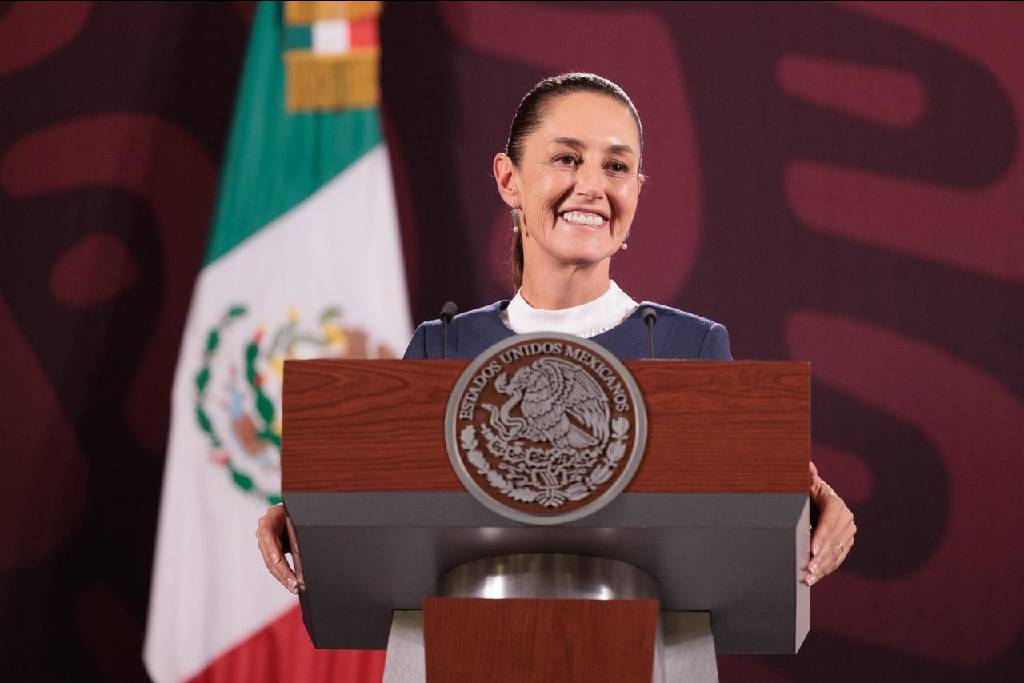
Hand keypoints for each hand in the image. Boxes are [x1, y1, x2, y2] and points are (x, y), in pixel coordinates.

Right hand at [255, 503, 301, 593]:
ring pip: (271, 563)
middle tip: (294, 584)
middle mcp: (264, 532)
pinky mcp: (270, 552)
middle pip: (269, 553)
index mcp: (270, 519)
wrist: (292, 514)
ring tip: (294, 587)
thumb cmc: (295, 515)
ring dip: (283, 577)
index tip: (277, 560)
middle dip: (282, 571)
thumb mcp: (297, 521)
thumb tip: (300, 554)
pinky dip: (283, 575)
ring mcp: (265, 543)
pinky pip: (275, 565)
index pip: (266, 531)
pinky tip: (290, 583)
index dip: (271, 547)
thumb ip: (296, 536)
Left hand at [803, 461, 855, 585]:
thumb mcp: (805, 483)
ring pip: (836, 552)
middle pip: (833, 540)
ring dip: (823, 566)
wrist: (815, 500)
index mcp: (835, 504)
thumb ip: (807, 476)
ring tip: (809, 577)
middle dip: (820, 556)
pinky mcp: (845, 544)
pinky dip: (826, 569)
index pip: (829, 522)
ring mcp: (848, 533)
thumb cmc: (806, 491)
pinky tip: (814, 578)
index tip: (812, 549)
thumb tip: (808, 466)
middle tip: (808, 568)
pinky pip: (837, 559)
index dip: (821, 537)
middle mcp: (846, 519)